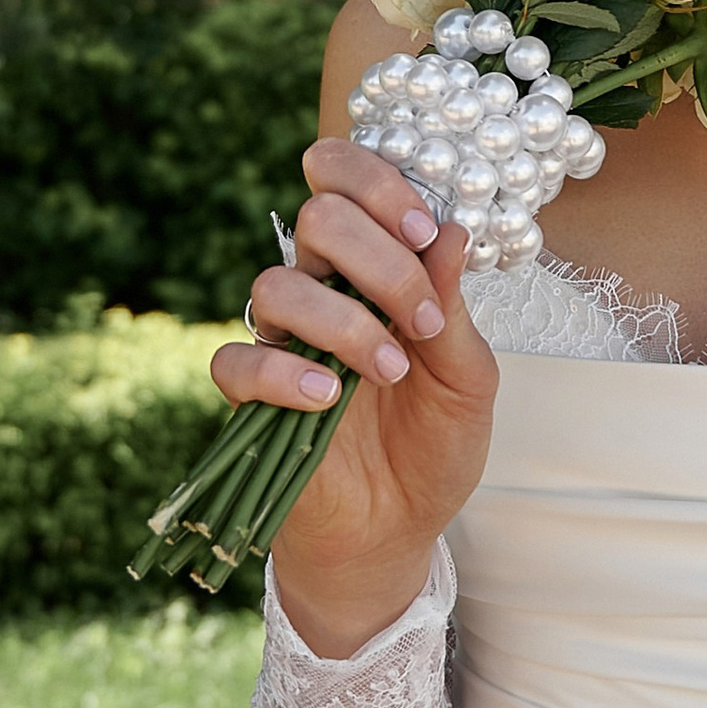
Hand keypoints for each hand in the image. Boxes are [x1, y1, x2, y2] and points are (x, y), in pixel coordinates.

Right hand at [210, 135, 498, 653]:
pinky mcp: (251, 398)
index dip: (378, 183)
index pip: (344, 177)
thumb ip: (455, 305)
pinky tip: (327, 398)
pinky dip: (282, 372)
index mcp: (373, 266)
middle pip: (316, 217)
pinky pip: (238, 360)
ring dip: (344, 323)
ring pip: (275, 283)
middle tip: (423, 320)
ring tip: (390, 373)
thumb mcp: (469, 377)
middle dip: (380, 260)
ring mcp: (283, 341)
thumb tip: (452, 229)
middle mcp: (323, 289)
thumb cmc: (435, 445)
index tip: (425, 231)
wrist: (400, 531)